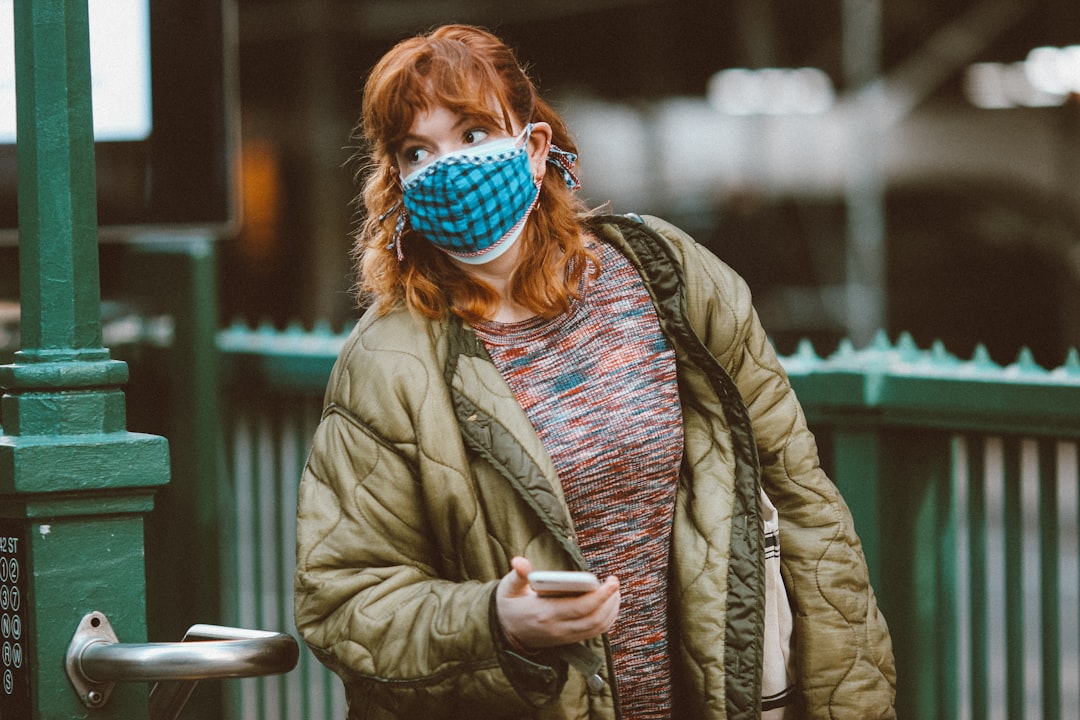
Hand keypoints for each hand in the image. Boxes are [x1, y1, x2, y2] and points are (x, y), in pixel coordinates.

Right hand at [495, 556, 619, 648]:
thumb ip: (517, 575)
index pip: (580, 608)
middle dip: (610, 600)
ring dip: (611, 610)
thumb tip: (519, 562)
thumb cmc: (509, 605)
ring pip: (597, 628)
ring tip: (615, 591)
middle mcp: (557, 628)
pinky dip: (606, 619)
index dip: (600, 596)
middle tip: (615, 582)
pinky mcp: (568, 640)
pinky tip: (609, 604)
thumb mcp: (508, 589)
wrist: (505, 632)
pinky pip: (594, 632)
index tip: (611, 581)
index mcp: (544, 614)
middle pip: (594, 619)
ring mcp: (564, 636)